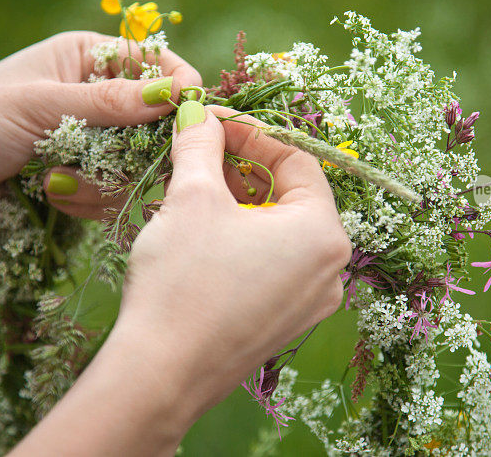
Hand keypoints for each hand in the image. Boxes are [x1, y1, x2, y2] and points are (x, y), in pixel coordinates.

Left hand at [0, 31, 199, 267]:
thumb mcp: (38, 105)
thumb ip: (106, 103)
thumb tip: (172, 97)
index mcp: (84, 58)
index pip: (152, 64)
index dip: (177, 87)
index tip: (190, 114)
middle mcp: (96, 98)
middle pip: (155, 120)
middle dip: (141, 148)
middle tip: (130, 166)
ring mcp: (93, 142)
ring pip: (140, 163)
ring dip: (104, 179)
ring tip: (56, 181)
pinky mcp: (87, 180)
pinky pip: (117, 192)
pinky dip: (91, 200)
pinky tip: (52, 196)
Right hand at [11, 104, 350, 454]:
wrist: (159, 375)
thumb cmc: (183, 281)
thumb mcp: (192, 198)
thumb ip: (202, 144)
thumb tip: (199, 114)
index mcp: (324, 233)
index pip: (296, 159)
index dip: (251, 133)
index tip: (211, 122)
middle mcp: (331, 269)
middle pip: (290, 195)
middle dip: (243, 168)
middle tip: (200, 152)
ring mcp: (311, 301)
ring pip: (279, 230)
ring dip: (240, 201)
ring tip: (195, 189)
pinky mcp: (285, 322)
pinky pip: (273, 263)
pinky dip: (244, 238)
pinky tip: (204, 232)